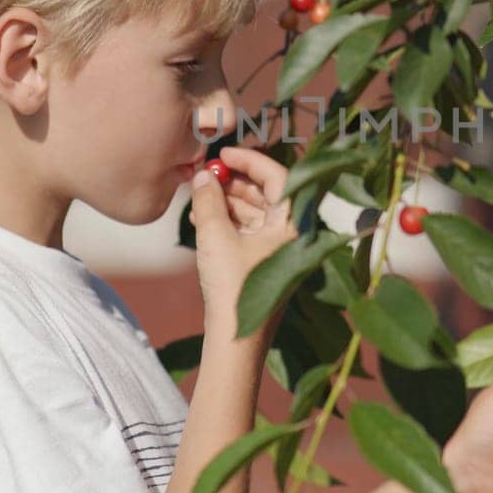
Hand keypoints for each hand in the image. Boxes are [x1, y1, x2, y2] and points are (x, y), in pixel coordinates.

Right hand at [186, 146, 295, 325]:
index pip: (278, 176)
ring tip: (197, 199)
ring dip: (226, 202)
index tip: (224, 153)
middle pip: (266, 193)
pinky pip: (249, 231)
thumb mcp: (215, 237)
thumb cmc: (233, 288)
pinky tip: (201, 218)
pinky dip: (228, 222)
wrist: (237, 339)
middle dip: (234, 182)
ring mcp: (281, 249)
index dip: (250, 160)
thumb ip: (208, 200)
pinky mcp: (266, 263)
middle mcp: (293, 233)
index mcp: (294, 222)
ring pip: (255, 212)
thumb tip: (203, 176)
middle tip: (206, 175)